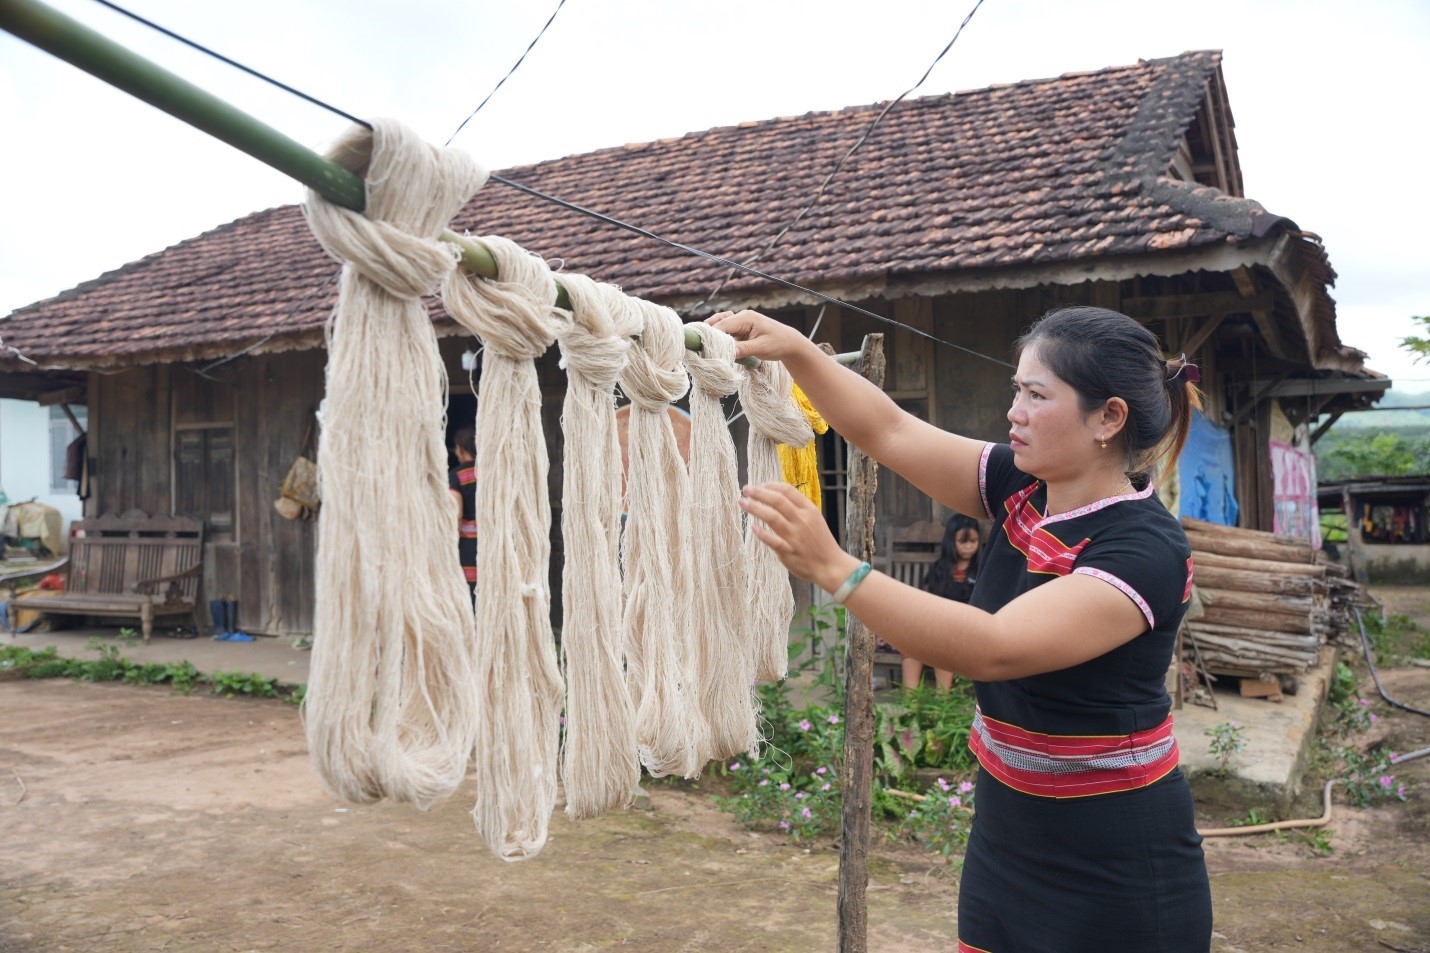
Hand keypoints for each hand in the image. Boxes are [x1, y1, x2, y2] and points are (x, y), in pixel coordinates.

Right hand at [707, 310, 814, 363]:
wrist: (790, 343)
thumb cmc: (778, 343)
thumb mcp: (761, 348)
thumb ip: (744, 349)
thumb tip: (727, 353)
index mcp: (746, 318)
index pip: (723, 325)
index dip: (711, 335)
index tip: (702, 346)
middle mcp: (741, 317)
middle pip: (718, 324)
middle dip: (709, 335)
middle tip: (699, 347)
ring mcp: (740, 323)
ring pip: (720, 326)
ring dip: (713, 335)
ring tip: (704, 345)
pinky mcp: (741, 330)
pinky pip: (726, 331)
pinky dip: (719, 338)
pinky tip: (715, 346)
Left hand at [739, 482, 858, 590]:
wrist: (831, 566)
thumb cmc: (821, 542)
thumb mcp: (815, 519)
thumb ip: (798, 509)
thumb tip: (776, 496)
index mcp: (809, 510)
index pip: (788, 491)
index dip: (771, 485)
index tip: (759, 485)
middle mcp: (802, 520)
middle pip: (777, 500)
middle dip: (759, 493)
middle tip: (746, 489)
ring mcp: (795, 536)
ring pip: (772, 517)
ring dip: (755, 507)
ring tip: (743, 502)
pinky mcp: (789, 552)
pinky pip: (772, 540)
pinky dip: (761, 533)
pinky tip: (753, 527)